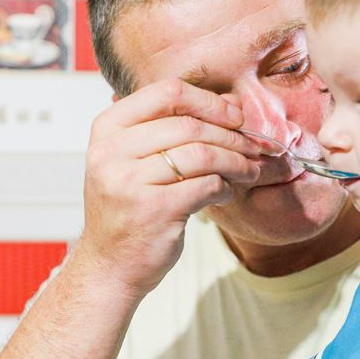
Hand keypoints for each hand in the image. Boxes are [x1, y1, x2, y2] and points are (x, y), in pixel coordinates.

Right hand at [78, 79, 260, 296]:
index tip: (235, 116)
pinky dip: (224, 187)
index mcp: (107, 129)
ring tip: (248, 170)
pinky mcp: (153, 210)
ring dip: (235, 161)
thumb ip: (173, 127)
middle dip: (230, 135)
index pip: (167, 93)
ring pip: (202, 154)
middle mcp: (112, 152)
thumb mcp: (136, 159)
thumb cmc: (130, 207)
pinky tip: (226, 192)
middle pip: (189, 124)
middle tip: (252, 147)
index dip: (209, 102)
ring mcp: (129, 181)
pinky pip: (206, 185)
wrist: (110, 265)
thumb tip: (231, 103)